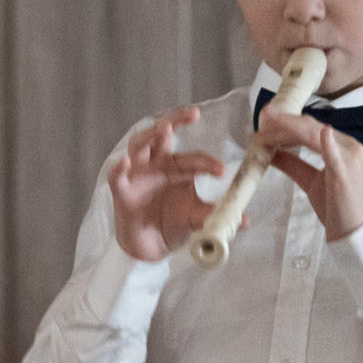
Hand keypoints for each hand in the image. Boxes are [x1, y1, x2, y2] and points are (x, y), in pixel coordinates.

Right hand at [107, 107, 227, 260]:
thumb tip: (244, 219)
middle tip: (193, 113)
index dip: (208, 162)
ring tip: (164, 128)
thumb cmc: (172, 225)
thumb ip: (216, 214)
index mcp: (178, 168)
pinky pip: (117, 178)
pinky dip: (119, 169)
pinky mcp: (123, 193)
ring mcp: (138, 176)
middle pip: (163, 134)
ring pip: (139, 146)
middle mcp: (157, 165)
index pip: (194, 158)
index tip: (222, 171)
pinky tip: (124, 162)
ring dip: (150, 135)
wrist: (150, 248)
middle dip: (176, 120)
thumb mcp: (197, 218)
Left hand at [256, 112, 362, 239]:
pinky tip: (323, 132)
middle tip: (260, 120)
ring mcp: (348, 158)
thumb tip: (271, 151)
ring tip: (268, 125)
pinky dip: (329, 143)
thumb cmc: (336, 204)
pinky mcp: (345, 173)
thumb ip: (292, 163)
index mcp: (340, 146)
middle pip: (309, 128)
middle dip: (282, 123)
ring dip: (288, 129)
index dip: (285, 123)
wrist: (353, 229)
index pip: (308, 128)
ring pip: (314, 135)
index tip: (264, 121)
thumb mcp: (309, 179)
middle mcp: (347, 146)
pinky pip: (336, 156)